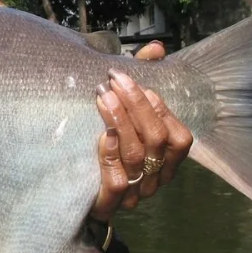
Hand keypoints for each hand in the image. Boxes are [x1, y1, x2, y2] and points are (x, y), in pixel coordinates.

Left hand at [90, 41, 192, 222]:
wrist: (73, 195)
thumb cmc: (106, 146)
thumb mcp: (124, 114)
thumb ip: (142, 82)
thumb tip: (156, 49)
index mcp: (166, 161)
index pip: (178, 136)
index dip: (158, 107)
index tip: (132, 79)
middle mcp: (155, 179)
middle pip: (157, 140)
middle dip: (137, 106)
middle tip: (114, 80)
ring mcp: (134, 194)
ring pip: (137, 156)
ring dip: (120, 122)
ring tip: (102, 96)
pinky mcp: (109, 204)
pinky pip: (117, 182)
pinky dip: (111, 156)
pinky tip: (102, 135)